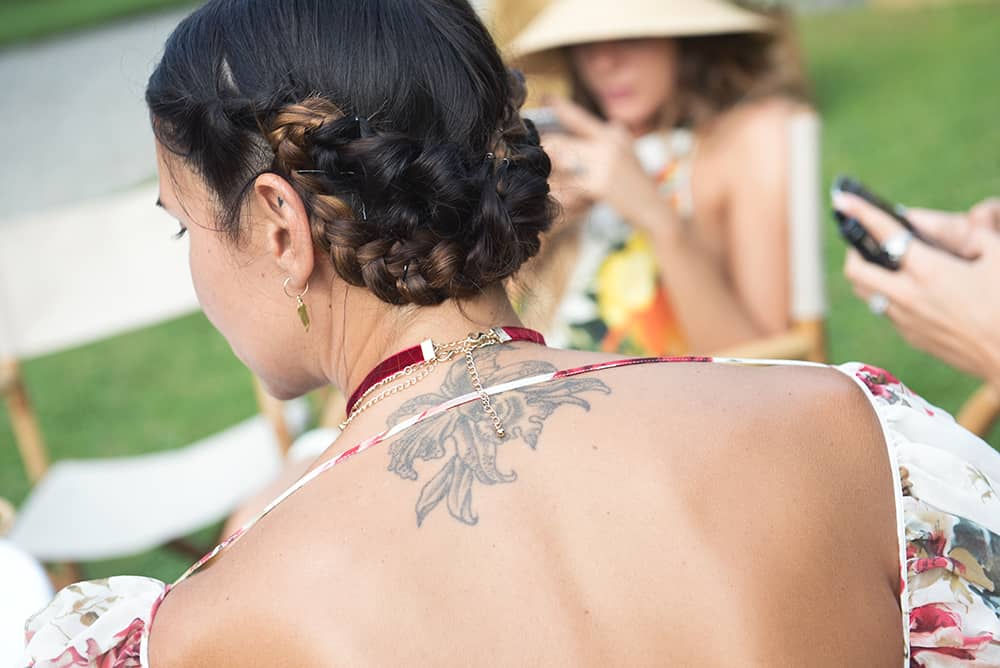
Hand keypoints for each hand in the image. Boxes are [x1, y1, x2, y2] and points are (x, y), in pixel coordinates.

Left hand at [539, 98, 670, 236]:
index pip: (580, 118)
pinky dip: (561, 193)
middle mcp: (608, 144)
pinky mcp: (599, 185)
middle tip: (533, 156)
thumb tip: (606, 123)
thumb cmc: (637, 184)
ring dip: (549, 173)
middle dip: (544, 151)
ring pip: (560, 163)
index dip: (560, 107)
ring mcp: (604, 164)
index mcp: (613, 135)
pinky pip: (569, 186)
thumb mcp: (628, 152)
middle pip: (560, 142)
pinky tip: (557, 199)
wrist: (653, 209)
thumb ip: (613, 137)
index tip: (544, 97)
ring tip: (544, 180)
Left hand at [840, 192, 999, 385]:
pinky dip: (887, 294)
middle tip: (865, 237)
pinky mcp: (913, 338)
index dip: (860, 211)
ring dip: (867, 274)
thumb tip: (935, 223)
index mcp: (928, 271)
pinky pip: (886, 311)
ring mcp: (906, 321)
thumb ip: (965, 233)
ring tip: (883, 261)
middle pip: (856, 269)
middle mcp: (908, 297)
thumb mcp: (998, 255)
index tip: (842, 199)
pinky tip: (908, 288)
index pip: (883, 233)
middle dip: (854, 248)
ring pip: (866, 293)